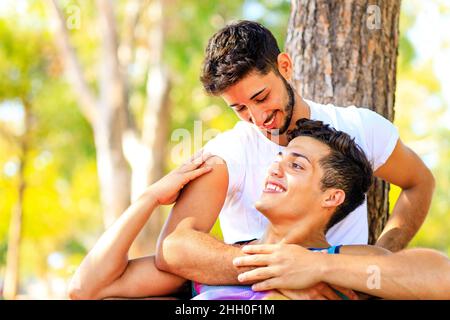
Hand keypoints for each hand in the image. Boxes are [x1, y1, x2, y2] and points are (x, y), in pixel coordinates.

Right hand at [150, 151, 213, 204]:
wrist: (153, 196)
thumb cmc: (162, 196)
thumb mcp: (173, 192)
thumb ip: (180, 189)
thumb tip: (185, 192)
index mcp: (175, 174)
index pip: (185, 164)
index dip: (192, 159)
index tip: (197, 154)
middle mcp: (178, 171)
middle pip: (190, 161)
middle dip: (198, 155)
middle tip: (205, 149)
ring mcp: (180, 174)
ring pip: (194, 164)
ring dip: (202, 159)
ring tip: (210, 153)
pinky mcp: (182, 179)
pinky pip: (195, 173)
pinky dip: (203, 170)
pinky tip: (210, 168)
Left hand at [233, 243, 357, 299]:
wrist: (317, 266)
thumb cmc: (306, 256)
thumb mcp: (292, 247)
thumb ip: (282, 247)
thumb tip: (276, 244)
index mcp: (279, 249)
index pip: (261, 248)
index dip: (251, 249)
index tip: (243, 250)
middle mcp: (276, 258)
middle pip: (256, 260)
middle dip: (244, 261)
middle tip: (234, 262)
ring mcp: (279, 270)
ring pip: (259, 273)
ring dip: (248, 275)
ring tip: (240, 277)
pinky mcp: (283, 280)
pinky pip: (268, 283)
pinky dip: (259, 285)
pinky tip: (253, 287)